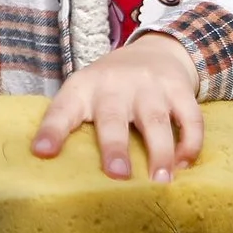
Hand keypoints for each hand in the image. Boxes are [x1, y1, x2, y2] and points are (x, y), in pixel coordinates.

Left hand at [32, 34, 201, 181]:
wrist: (155, 50)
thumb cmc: (111, 87)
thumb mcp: (85, 94)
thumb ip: (73, 123)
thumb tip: (57, 171)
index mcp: (83, 89)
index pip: (62, 110)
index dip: (51, 131)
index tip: (42, 152)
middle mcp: (115, 85)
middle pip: (113, 117)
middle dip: (114, 147)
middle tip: (118, 175)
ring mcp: (149, 86)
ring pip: (155, 119)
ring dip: (160, 151)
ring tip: (161, 182)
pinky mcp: (179, 89)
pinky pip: (189, 117)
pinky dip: (190, 142)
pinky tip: (184, 164)